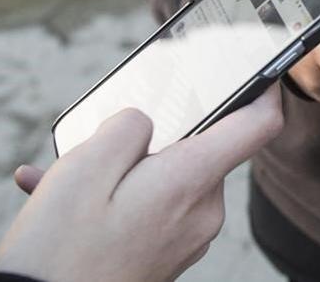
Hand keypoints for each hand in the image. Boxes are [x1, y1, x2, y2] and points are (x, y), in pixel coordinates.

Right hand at [0, 87, 283, 280]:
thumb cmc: (59, 250)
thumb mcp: (85, 167)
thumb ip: (127, 127)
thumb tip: (144, 122)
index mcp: (191, 181)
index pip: (258, 125)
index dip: (265, 89)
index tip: (260, 66)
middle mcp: (201, 212)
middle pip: (199, 148)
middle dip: (155, 134)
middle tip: (101, 136)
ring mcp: (185, 237)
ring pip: (165, 178)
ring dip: (119, 168)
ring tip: (61, 175)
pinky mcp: (165, 254)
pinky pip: (147, 208)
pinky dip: (110, 197)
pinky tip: (55, 195)